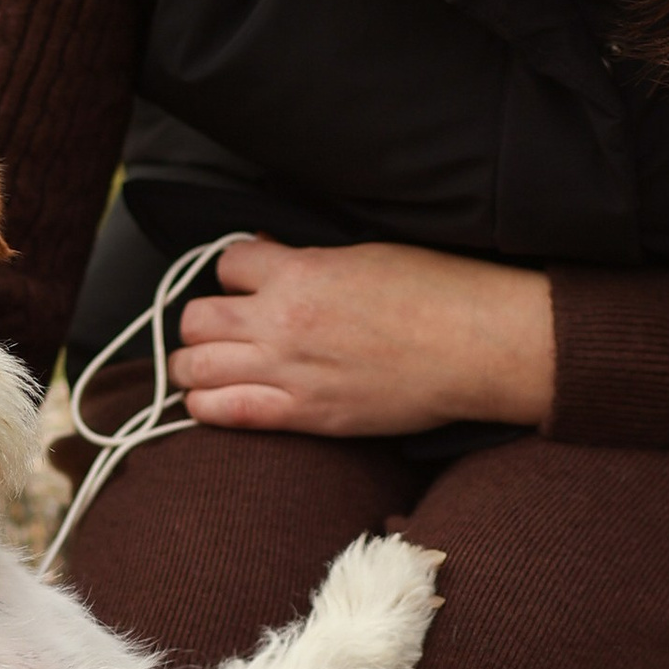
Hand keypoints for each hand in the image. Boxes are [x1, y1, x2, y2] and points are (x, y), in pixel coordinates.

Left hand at [169, 237, 552, 437]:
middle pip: (196, 319)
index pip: (226, 263)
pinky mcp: (306, 414)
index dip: (234, 273)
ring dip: (192, 365)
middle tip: (219, 330)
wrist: (476, 346)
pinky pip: (224, 413)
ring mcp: (290, 371)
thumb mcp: (365, 253)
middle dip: (201, 322)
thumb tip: (268, 254)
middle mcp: (283, 321)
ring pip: (195, 367)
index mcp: (300, 272)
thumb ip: (307, 259)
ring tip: (205, 367)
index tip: (246, 285)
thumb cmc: (435, 292)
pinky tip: (210, 401)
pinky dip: (205, 407)